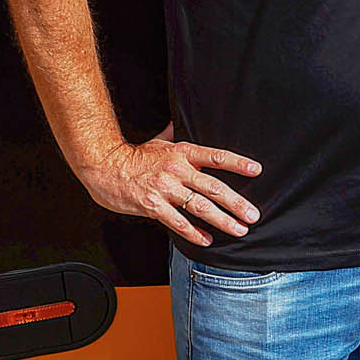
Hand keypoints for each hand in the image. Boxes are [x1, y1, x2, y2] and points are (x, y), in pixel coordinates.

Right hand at [77, 134, 262, 246]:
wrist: (103, 167)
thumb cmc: (134, 156)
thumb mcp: (160, 141)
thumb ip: (176, 135)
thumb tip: (184, 121)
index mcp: (183, 153)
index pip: (216, 157)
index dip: (237, 163)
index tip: (256, 170)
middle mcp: (177, 170)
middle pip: (213, 187)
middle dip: (236, 203)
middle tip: (253, 214)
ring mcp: (165, 189)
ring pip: (200, 207)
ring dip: (222, 220)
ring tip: (239, 229)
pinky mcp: (152, 206)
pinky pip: (177, 222)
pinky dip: (194, 233)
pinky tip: (207, 239)